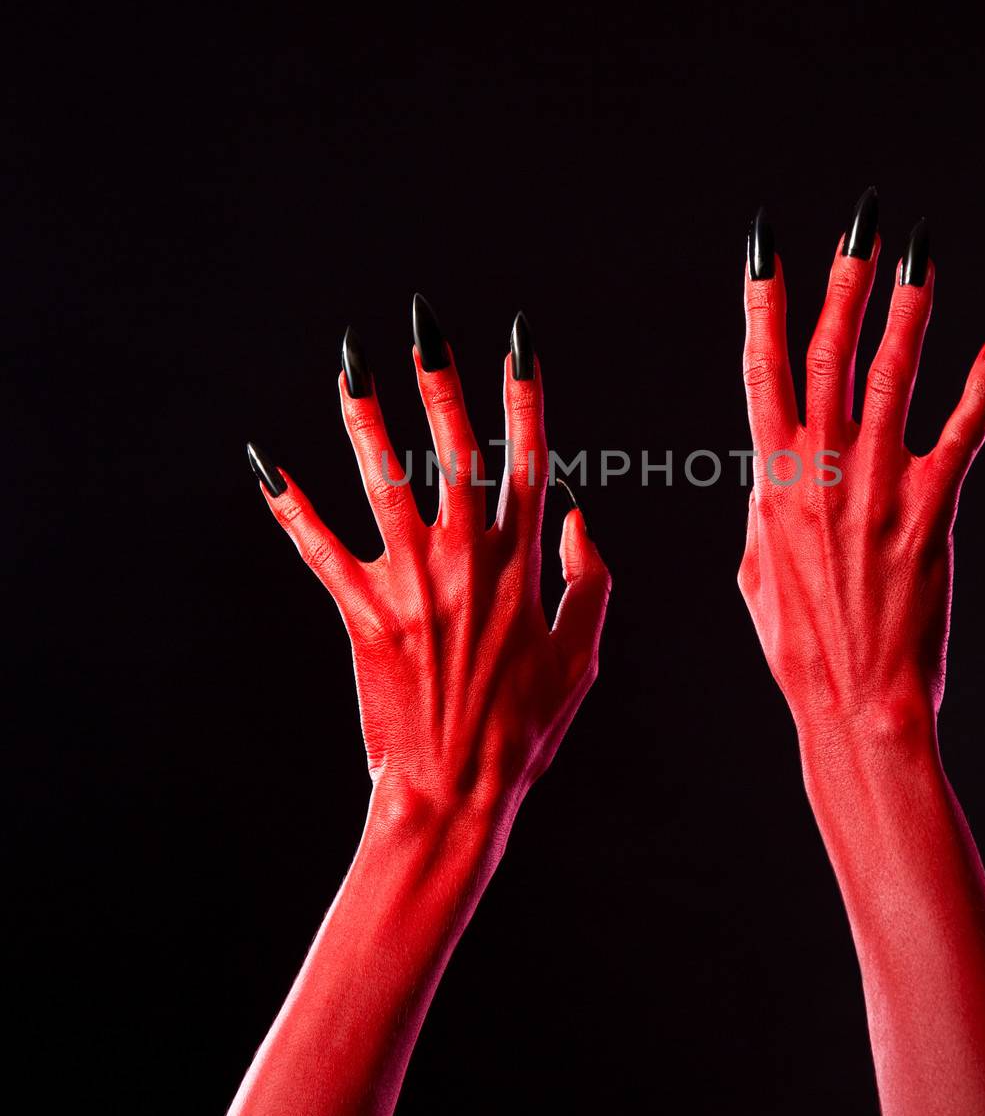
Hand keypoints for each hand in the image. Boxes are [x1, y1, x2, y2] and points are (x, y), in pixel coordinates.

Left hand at [248, 299, 610, 837]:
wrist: (457, 792)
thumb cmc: (527, 729)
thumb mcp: (584, 655)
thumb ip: (590, 579)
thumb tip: (583, 513)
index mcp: (524, 564)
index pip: (527, 459)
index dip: (526, 396)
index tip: (520, 341)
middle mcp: (467, 560)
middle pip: (452, 450)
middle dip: (440, 380)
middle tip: (424, 323)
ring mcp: (411, 583)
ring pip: (385, 481)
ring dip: (364, 419)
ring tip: (348, 366)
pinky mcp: (362, 612)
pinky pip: (321, 548)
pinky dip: (291, 507)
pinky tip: (264, 467)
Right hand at [737, 196, 984, 768]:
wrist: (854, 699)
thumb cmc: (800, 645)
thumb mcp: (756, 570)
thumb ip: (766, 510)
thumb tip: (772, 482)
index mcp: (773, 479)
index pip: (760, 368)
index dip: (763, 301)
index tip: (768, 246)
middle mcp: (822, 469)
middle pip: (831, 353)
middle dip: (845, 281)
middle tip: (861, 226)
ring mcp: (878, 486)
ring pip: (895, 376)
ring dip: (910, 310)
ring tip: (922, 257)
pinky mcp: (932, 510)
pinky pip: (963, 433)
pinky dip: (982, 384)